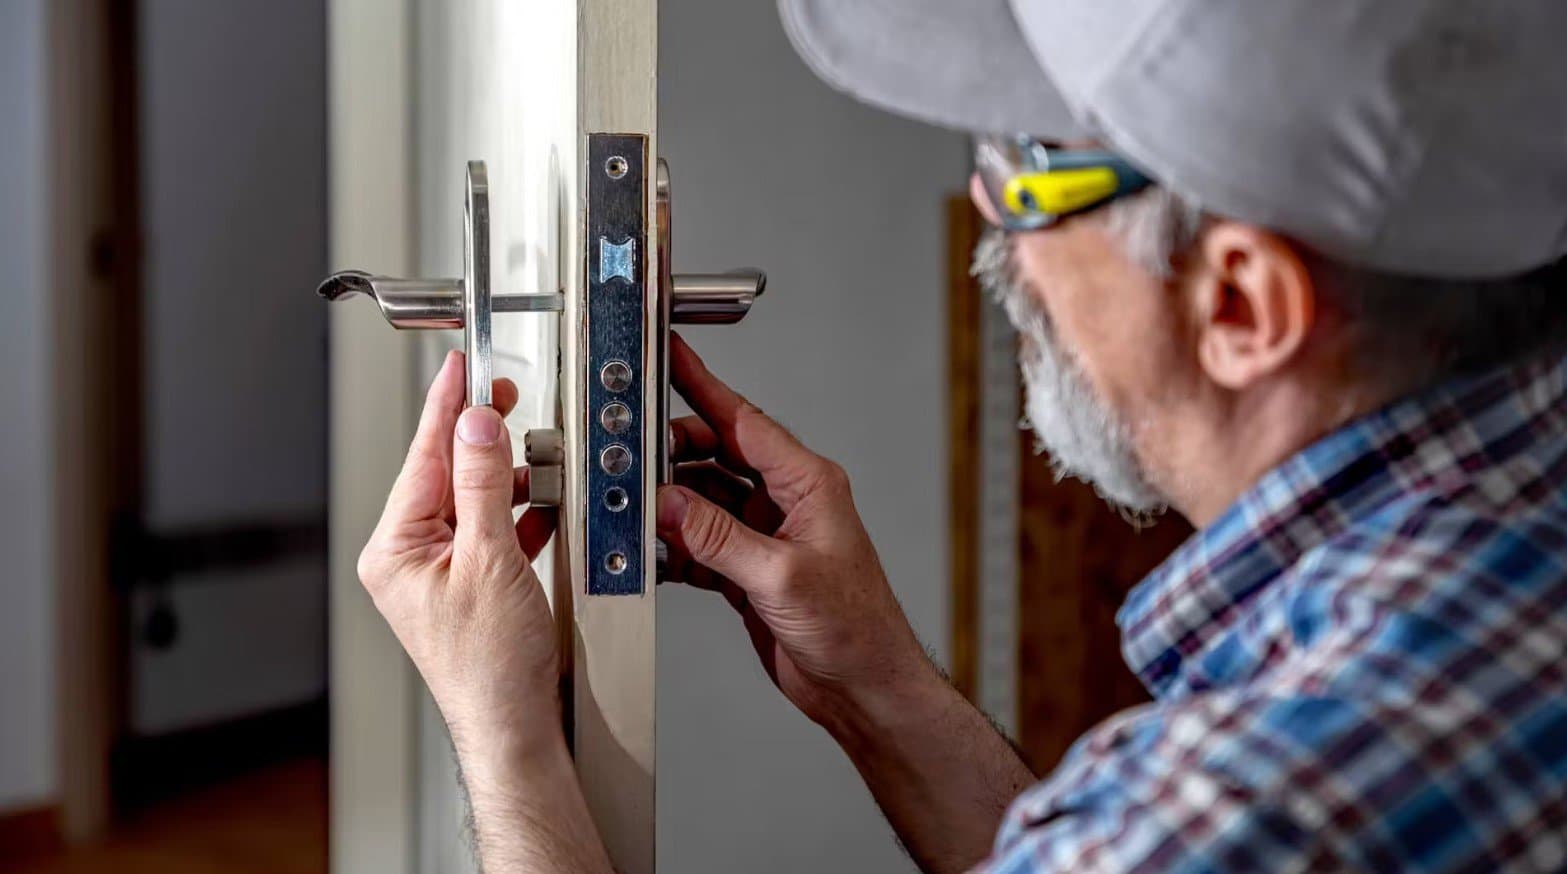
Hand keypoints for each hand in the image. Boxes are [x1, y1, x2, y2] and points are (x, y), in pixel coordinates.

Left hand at [356, 350, 560, 760]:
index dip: (446, 408)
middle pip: (445, 475)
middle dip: (480, 439)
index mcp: (394, 549)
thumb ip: (485, 484)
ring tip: (534, 459)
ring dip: (506, 479)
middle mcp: (407, 559)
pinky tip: (539, 505)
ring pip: (471, 501)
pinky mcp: (466, 586)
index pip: (423, 458)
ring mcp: (435, 574)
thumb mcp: (491, 559)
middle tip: (503, 399)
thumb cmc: (490, 666)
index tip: (460, 368)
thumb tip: (477, 426)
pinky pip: (488, 531)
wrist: (514, 725)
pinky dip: (516, 515)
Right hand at [657, 335, 938, 732]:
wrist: (863, 687)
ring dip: (670, 507)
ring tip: (638, 510)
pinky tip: (657, 554)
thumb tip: (669, 502)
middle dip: (672, 455)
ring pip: (702, 501)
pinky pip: (701, 542)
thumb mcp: (780, 576)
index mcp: (808, 483)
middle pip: (715, 456)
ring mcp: (766, 535)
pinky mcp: (749, 569)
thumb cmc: (855, 628)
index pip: (744, 421)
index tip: (670, 357)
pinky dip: (676, 547)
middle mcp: (786, 502)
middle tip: (632, 458)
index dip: (703, 386)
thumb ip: (718, 537)